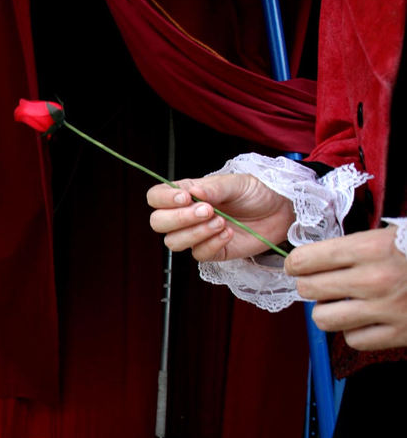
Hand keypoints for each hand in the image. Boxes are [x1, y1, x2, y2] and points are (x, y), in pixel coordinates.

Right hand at [146, 173, 294, 260]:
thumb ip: (213, 188)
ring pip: (174, 242)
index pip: (156, 197)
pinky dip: (212, 243)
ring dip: (196, 232)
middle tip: (207, 211)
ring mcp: (197, 235)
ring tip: (221, 222)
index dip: (163, 199)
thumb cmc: (257, 192)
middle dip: (179, 218)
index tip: (185, 198)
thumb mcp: (236, 183)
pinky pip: (199, 254)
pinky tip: (228, 233)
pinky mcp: (212, 251)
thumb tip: (192, 193)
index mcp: (186, 194)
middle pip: (158, 223)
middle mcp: (186, 215)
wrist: (282, 210)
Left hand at [285, 226, 406, 349]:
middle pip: (308, 289)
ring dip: (327, 311)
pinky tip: (365, 319)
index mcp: (371, 248)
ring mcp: (386, 309)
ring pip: (323, 318)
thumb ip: (354, 246)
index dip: (296, 264)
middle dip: (309, 286)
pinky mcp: (399, 333)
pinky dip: (354, 331)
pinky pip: (353, 339)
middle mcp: (374, 279)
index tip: (299, 266)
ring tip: (340, 303)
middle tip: (320, 284)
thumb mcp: (390, 236)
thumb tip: (312, 258)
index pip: (305, 260)